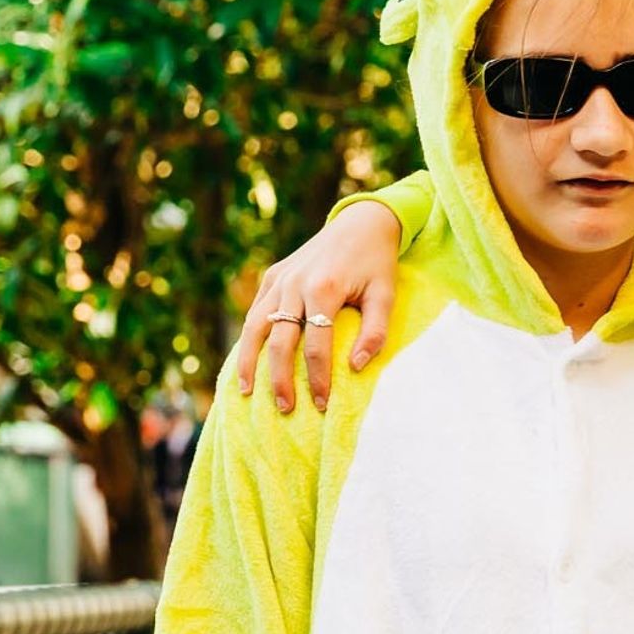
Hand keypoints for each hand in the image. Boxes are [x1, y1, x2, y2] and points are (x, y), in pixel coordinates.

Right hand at [230, 200, 403, 412]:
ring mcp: (279, 279)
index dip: (318, 378)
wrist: (360, 223)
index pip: (316, 346)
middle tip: (285, 409)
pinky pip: (255, 312)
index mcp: (323, 289)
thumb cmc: (377, 264)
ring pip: (255, 326)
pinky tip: (247, 362)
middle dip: (280, 379)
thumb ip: (375, 333)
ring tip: (247, 392)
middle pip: (279, 341)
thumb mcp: (386, 296)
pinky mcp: (272, 276)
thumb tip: (356, 368)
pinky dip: (249, 339)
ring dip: (249, 362)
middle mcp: (294, 284)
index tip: (321, 404)